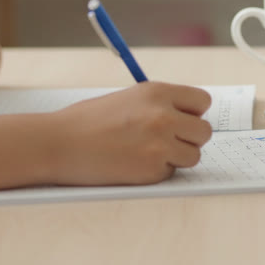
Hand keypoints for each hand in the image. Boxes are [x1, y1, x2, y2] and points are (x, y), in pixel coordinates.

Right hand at [48, 82, 213, 185]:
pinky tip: (133, 164)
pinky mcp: (151, 171)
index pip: (202, 101)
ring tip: (148, 152)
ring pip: (193, 155)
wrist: (59, 143)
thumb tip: (187, 117)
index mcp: (157, 92)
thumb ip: (159, 105)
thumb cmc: (88, 120)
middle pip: (204, 131)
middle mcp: (163, 116)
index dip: (192, 113)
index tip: (182, 119)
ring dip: (176, 157)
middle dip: (189, 138)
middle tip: (168, 140)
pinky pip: (171, 173)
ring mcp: (159, 145)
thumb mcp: (128, 98)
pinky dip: (157, 172)